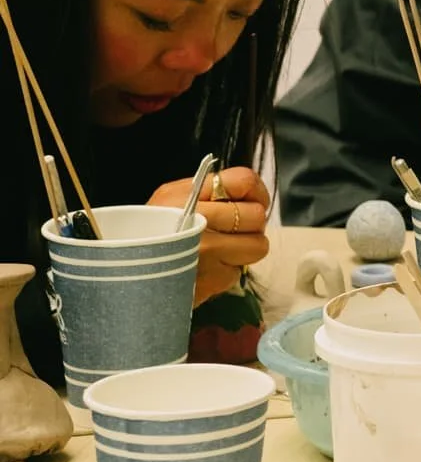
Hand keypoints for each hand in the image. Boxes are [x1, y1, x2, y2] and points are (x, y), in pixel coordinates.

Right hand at [149, 166, 270, 303]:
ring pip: (258, 246)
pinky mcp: (212, 280)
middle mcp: (200, 221)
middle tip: (231, 232)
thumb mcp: (170, 200)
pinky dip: (225, 272)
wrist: (120, 276)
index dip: (256, 193)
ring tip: (220, 251)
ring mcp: (207, 252)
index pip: (245, 181)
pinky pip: (237, 272)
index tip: (250, 203)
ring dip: (243, 251)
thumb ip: (207, 191)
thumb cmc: (149, 234)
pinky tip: (203, 270)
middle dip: (250, 226)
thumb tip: (248, 188)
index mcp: (187, 194)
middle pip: (257, 216)